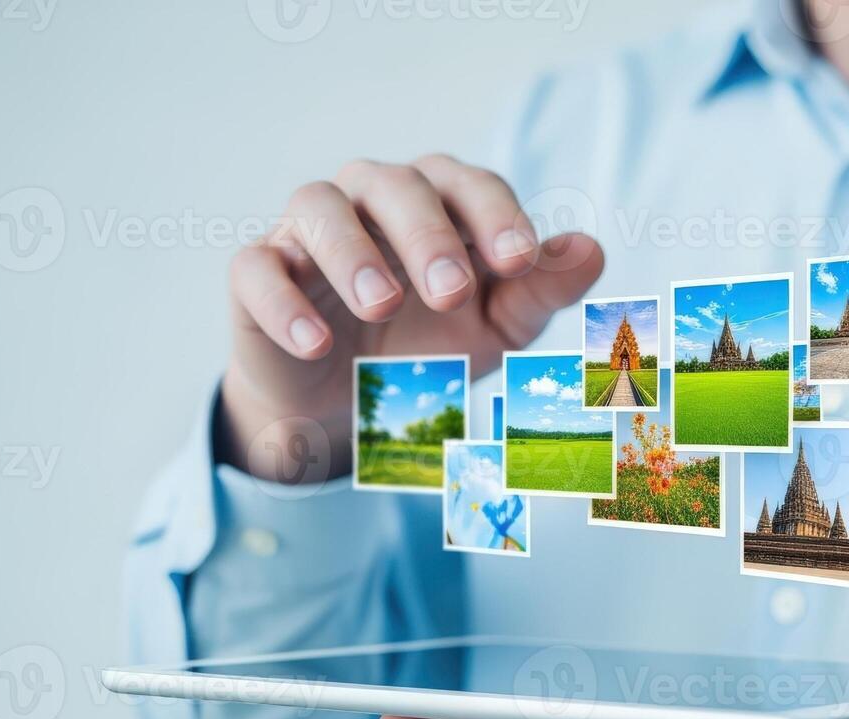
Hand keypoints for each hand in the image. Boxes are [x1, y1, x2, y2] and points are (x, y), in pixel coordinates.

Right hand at [219, 155, 604, 478]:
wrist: (348, 405)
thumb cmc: (429, 344)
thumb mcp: (497, 325)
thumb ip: (541, 289)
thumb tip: (592, 250)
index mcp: (436, 200)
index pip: (468, 184)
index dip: (497, 215)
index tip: (521, 259)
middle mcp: (369, 198)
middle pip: (396, 184)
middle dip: (429, 234)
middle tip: (453, 292)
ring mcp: (306, 232)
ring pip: (318, 206)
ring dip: (352, 252)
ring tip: (381, 305)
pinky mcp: (257, 274)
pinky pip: (257, 269)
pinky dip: (284, 302)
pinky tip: (318, 341)